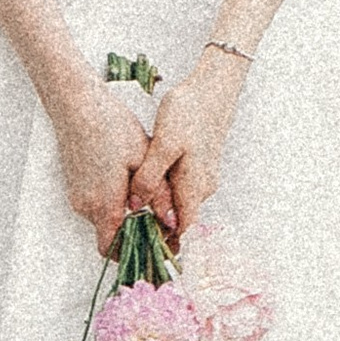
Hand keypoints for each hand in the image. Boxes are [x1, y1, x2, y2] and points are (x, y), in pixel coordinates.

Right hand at [54, 89, 148, 253]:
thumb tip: (171, 222)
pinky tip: (126, 177)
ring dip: (124, 212)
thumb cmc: (111, 127)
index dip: (134, 252)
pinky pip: (96, 203)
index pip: (113, 249)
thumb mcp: (143, 158)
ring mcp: (77, 196)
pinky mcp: (75, 185)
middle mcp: (86, 206)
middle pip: (111, 234)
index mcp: (104, 204)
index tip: (155, 247)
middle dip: (134, 230)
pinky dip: (113, 199)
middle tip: (158, 216)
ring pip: (105, 217)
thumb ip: (157, 195)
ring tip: (145, 190)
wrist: (77, 106)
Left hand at [128, 49, 248, 239]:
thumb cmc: (189, 112)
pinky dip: (164, 193)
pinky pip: (180, 188)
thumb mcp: (164, 144)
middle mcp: (203, 187)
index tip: (142, 253)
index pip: (183, 231)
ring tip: (131, 211)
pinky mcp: (198, 164)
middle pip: (180, 219)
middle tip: (127, 233)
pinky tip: (145, 185)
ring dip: (158, 210)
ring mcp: (203, 175)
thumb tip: (136, 207)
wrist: (212, 87)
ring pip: (178, 202)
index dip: (165, 245)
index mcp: (195, 187)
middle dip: (156, 229)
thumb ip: (150, 178)